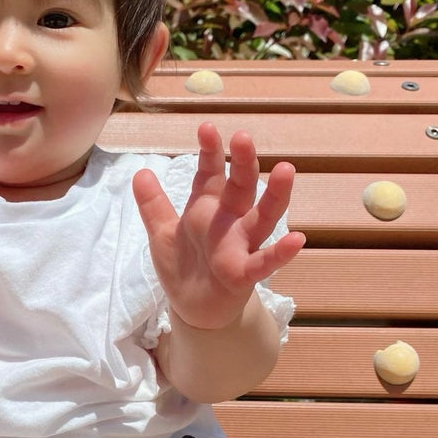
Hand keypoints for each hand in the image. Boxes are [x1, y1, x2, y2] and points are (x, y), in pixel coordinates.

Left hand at [133, 122, 304, 330]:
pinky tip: (297, 239)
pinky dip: (280, 253)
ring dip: (275, 196)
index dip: (209, 153)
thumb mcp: (162, 233)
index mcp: (208, 209)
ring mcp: (240, 247)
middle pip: (240, 188)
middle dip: (242, 163)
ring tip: (287, 170)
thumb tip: (140, 172)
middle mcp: (229, 222)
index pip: (210, 175)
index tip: (206, 128)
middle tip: (242, 137)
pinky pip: (265, 262)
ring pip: (262, 218)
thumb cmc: (184, 267)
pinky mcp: (244, 275)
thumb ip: (153, 204)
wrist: (193, 310)